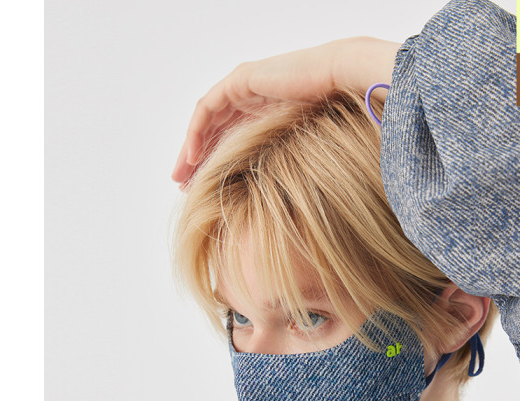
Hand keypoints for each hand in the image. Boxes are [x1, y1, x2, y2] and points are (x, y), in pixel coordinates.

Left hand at [172, 37, 399, 184]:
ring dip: (190, 149)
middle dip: (195, 160)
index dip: (213, 164)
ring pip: (205, 121)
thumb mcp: (297, 147)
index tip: (201, 189)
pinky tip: (193, 156)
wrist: (339, 80)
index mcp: (262, 113)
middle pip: (212, 131)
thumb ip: (280, 163)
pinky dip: (197, 132)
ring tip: (180, 176)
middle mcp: (249, 99)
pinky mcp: (239, 81)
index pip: (228, 139)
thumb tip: (277, 201)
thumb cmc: (331, 115)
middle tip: (182, 186)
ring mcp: (242, 87)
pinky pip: (208, 108)